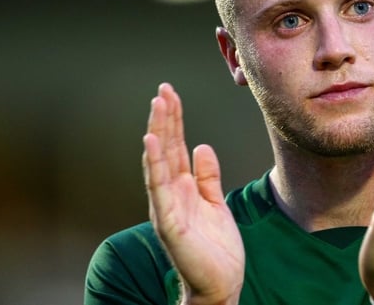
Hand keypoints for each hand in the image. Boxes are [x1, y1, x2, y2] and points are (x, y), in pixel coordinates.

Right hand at [143, 83, 244, 304]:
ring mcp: (168, 207)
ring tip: (157, 106)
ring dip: (158, 133)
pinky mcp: (170, 222)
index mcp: (182, 188)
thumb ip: (208, 176)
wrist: (221, 283)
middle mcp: (170, 194)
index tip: (171, 94)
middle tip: (163, 90)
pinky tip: (152, 143)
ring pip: (159, 163)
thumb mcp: (216, 203)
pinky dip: (154, 165)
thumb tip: (202, 146)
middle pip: (166, 149)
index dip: (173, 121)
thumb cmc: (216, 247)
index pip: (175, 147)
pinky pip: (159, 189)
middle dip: (164, 119)